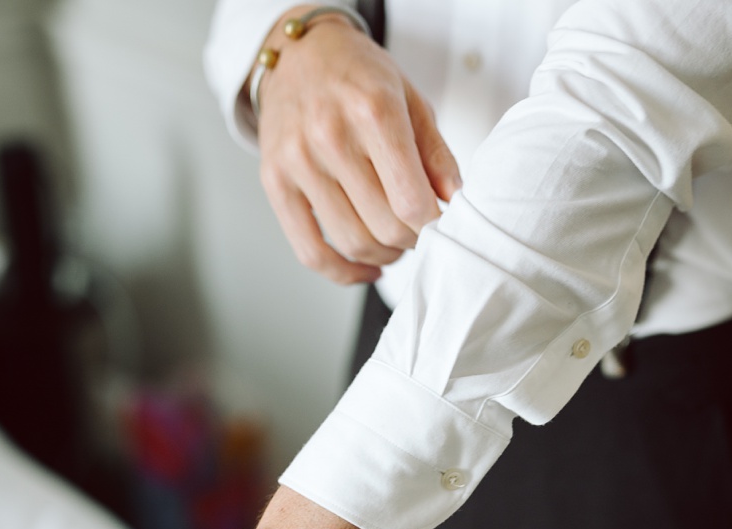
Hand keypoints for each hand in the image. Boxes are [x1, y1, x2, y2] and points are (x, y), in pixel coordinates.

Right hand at [255, 6, 461, 283]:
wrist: (299, 53)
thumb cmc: (361, 77)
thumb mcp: (411, 100)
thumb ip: (437, 154)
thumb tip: (457, 202)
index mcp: (372, 111)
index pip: (413, 201)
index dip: (436, 224)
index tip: (442, 221)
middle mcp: (329, 136)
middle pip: (386, 228)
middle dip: (413, 240)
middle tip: (421, 229)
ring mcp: (297, 161)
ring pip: (353, 243)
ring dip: (386, 257)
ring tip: (397, 241)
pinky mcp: (274, 181)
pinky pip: (309, 250)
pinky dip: (344, 272)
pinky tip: (368, 268)